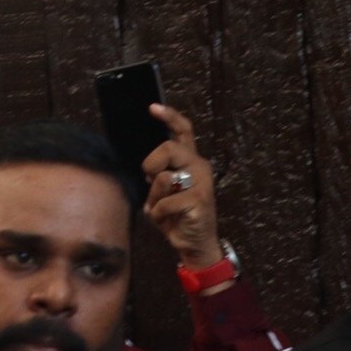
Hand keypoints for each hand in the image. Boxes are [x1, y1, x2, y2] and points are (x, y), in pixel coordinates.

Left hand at [141, 104, 222, 270]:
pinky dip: (159, 214)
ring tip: (162, 208)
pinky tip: (168, 219)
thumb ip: (156, 175)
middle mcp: (199, 166)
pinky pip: (165, 202)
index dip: (169, 116)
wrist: (195, 243)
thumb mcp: (162, 191)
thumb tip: (148, 169)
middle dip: (151, 164)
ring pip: (164, 177)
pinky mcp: (200, 200)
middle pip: (168, 147)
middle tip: (149, 180)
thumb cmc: (176, 215)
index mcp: (190, 160)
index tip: (152, 107)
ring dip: (154, 197)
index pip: (183, 130)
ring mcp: (202, 183)